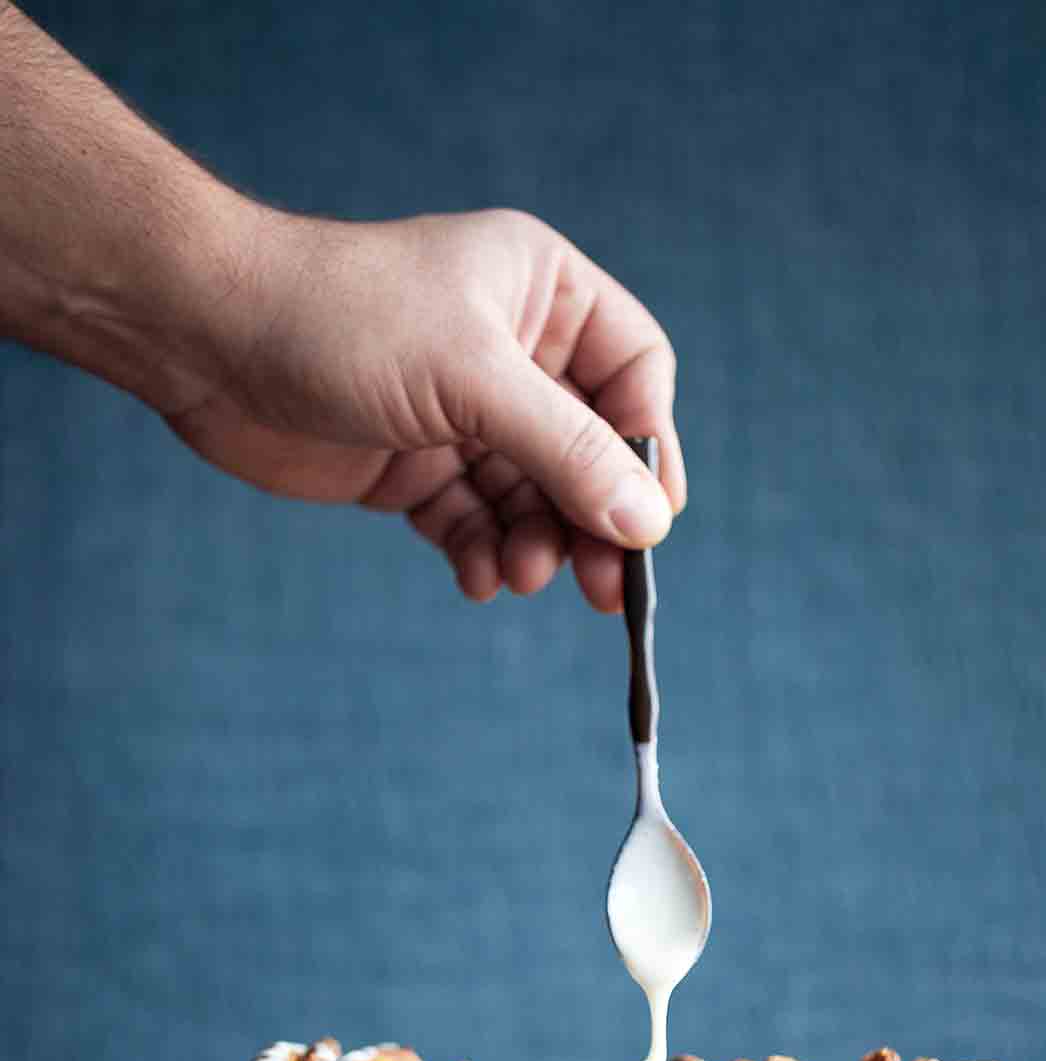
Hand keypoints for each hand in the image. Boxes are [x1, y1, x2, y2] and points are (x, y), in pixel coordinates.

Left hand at [166, 207, 685, 610]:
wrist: (204, 338)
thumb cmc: (340, 319)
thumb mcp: (473, 380)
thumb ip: (567, 453)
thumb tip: (647, 525)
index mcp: (542, 292)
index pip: (633, 374)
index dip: (647, 447)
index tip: (648, 522)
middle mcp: (511, 351)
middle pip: (589, 451)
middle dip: (593, 519)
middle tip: (605, 590)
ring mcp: (461, 413)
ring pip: (532, 498)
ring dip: (536, 543)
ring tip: (521, 574)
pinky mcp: (414, 466)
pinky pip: (473, 522)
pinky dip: (482, 554)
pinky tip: (478, 578)